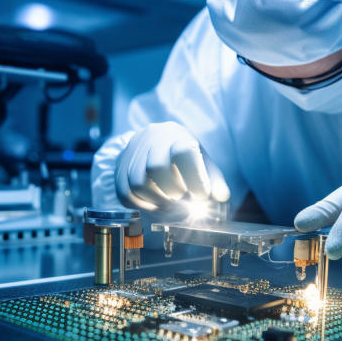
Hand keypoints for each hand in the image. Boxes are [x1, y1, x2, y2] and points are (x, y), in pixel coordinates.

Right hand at [115, 122, 230, 210]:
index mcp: (176, 135)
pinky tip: (156, 204)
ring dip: (157, 201)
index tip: (202, 195)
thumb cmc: (182, 157)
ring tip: (170, 204)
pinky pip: (126, 194)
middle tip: (183, 199)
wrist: (151, 144)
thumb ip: (214, 180)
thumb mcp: (202, 162)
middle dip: (173, 190)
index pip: (183, 151)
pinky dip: (143, 205)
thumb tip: (222, 196)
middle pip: (156, 167)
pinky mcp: (119, 171)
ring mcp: (132, 154)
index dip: (194, 178)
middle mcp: (151, 139)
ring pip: (138, 182)